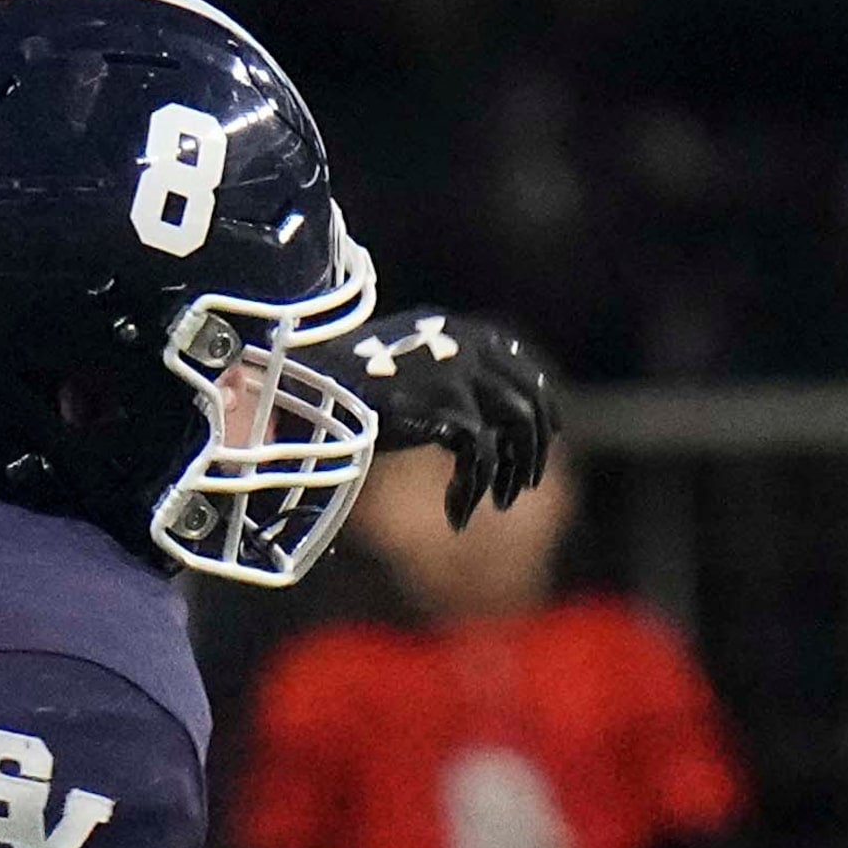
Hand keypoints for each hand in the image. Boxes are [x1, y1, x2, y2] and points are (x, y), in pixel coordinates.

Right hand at [337, 309, 559, 527]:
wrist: (305, 386)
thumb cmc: (334, 385)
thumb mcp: (394, 370)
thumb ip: (433, 380)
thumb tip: (464, 419)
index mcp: (457, 332)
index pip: (520, 366)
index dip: (540, 405)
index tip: (543, 438)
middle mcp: (468, 345)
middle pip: (531, 395)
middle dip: (533, 446)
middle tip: (524, 484)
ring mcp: (462, 373)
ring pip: (519, 425)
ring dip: (513, 470)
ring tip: (501, 503)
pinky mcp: (450, 407)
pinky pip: (482, 457)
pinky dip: (472, 491)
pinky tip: (456, 515)